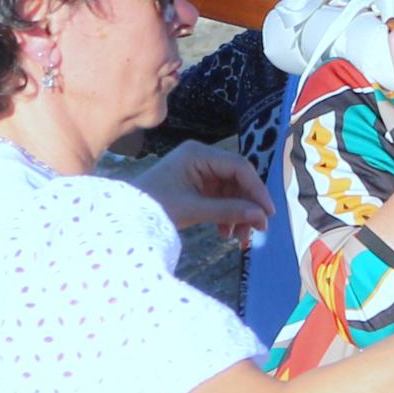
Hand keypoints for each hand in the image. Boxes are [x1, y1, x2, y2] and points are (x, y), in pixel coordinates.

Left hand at [135, 140, 271, 241]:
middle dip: (248, 205)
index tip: (267, 213)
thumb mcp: (192, 210)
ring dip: (239, 214)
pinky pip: (221, 198)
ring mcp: (199, 171)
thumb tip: (260, 216)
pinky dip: (226, 215)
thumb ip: (227, 211)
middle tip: (258, 230)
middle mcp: (201, 157)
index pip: (238, 167)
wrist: (126, 214)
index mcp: (198, 154)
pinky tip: (225, 233)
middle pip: (238, 179)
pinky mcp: (197, 185)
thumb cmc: (153, 205)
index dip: (257, 189)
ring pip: (232, 191)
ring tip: (240, 239)